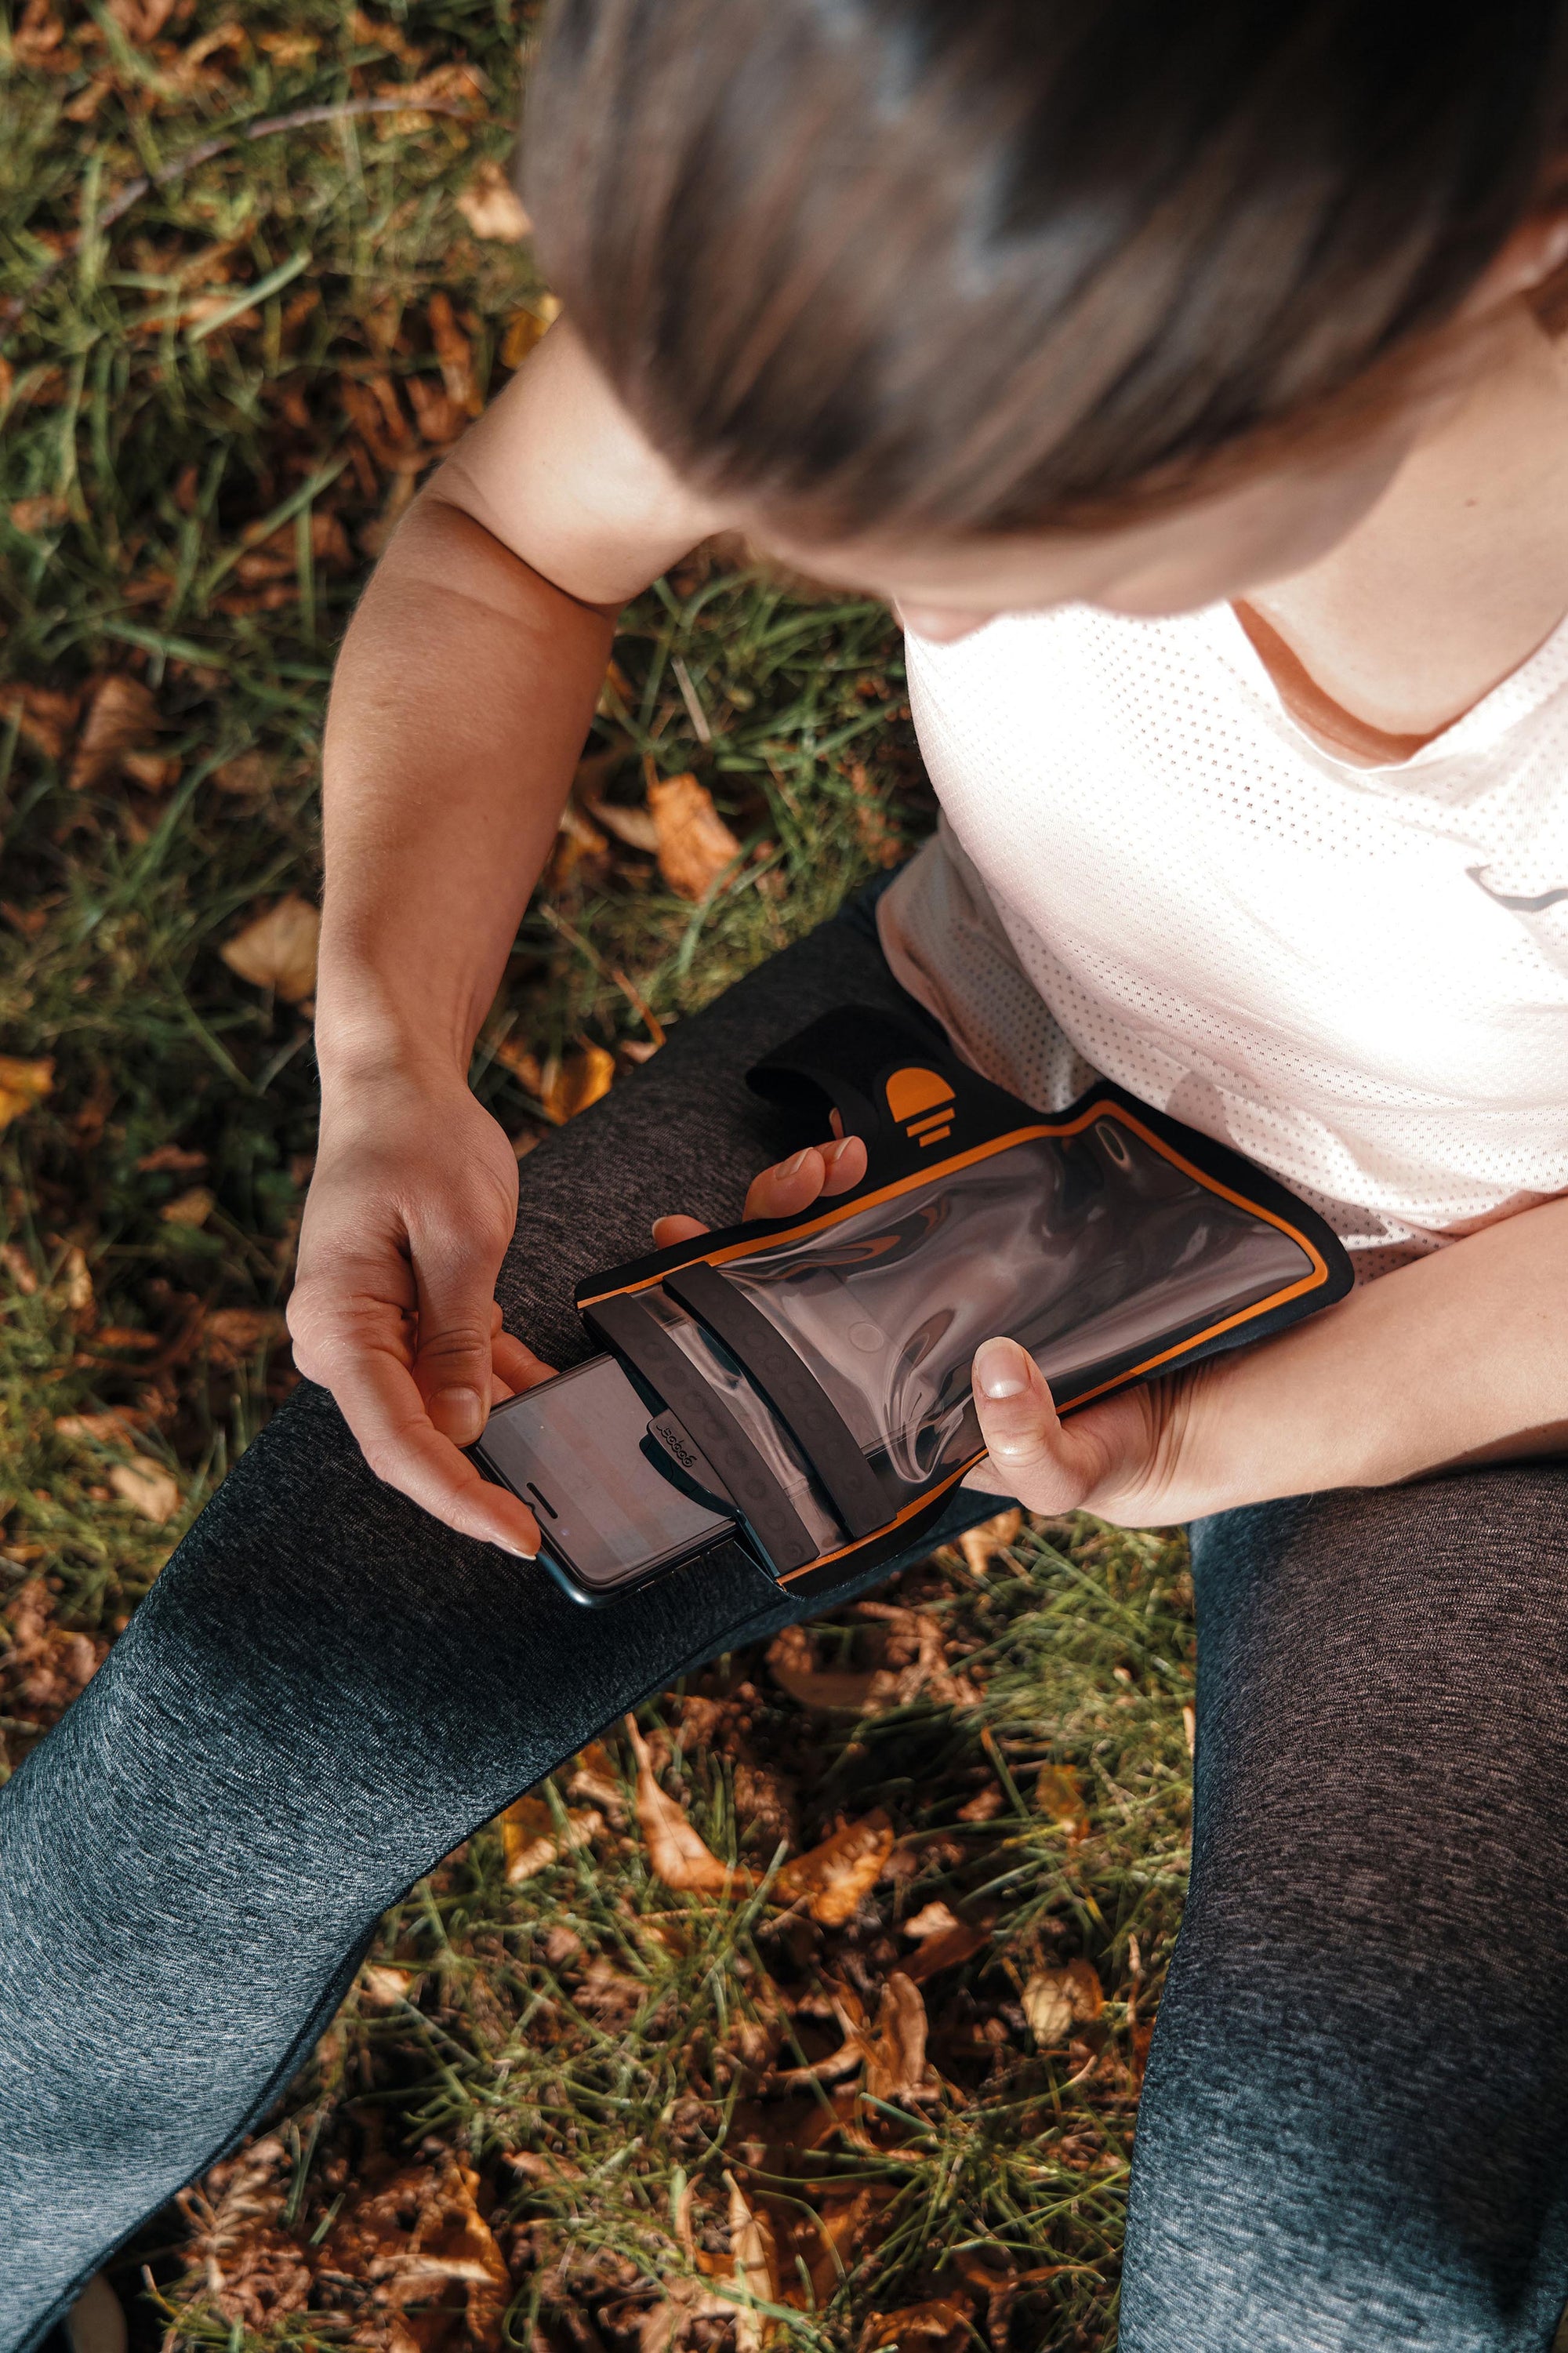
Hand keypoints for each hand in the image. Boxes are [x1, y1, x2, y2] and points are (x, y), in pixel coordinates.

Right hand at [288, 1067, 551, 1554]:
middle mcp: (341, 1340)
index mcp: (338, 1323)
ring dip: (500, 1434)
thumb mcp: (461, 1233)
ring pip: (438, 1414)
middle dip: (480, 1481)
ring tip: (572, 1465)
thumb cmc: (419, 1140)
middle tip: (552, 1522)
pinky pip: (452, 1374)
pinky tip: (554, 1399)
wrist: (394, 1086)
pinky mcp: (402, 1321)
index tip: (517, 1537)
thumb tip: (464, 1427)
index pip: (397, 1442)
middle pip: (412, 1440)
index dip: (458, 1499)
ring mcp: (369, 1334)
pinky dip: (501, 1386)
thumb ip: (459, 1335)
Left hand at [651, 1131, 1208, 1526]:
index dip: (740, 1320)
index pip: (811, 1373)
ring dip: (820, 1188)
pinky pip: (920, 1187)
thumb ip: (1041, 1456)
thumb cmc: (1171, 1446)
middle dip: (769, 1230)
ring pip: (854, 1228)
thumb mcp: (1099, 1479)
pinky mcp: (1006, 1228)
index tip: (685, 1258)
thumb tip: (992, 1373)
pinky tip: (868, 1146)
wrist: (1275, 1372)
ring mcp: (963, 1282)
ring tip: (830, 1157)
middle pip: (813, 1284)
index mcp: (923, 1414)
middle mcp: (930, 1347)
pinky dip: (888, 1159)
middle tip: (777, 1188)